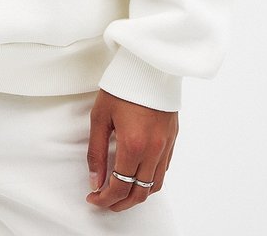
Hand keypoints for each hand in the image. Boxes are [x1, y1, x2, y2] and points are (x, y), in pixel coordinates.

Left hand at [86, 89, 177, 211]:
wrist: (148, 63)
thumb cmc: (121, 86)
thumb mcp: (100, 117)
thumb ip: (97, 152)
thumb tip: (95, 180)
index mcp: (133, 145)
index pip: (120, 187)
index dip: (104, 199)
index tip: (93, 198)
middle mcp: (154, 150)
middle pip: (139, 193)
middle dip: (120, 203)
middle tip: (105, 202)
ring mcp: (166, 145)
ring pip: (155, 185)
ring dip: (137, 195)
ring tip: (121, 193)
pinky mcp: (173, 137)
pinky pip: (164, 169)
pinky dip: (151, 179)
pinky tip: (138, 174)